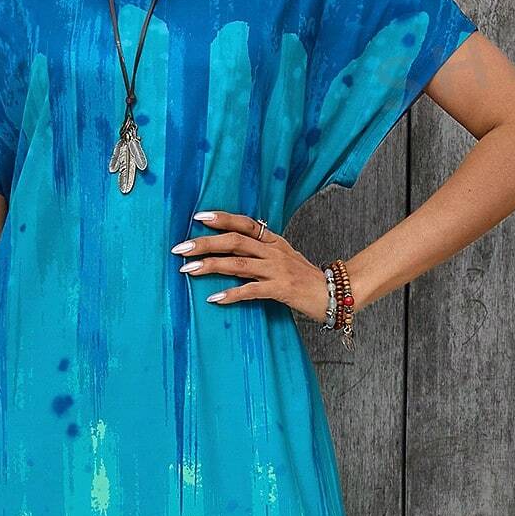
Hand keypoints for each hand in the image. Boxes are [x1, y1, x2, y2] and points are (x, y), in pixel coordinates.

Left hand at [171, 211, 331, 321]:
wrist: (334, 293)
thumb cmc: (305, 278)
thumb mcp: (284, 258)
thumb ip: (260, 252)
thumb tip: (233, 249)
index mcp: (273, 241)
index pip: (245, 223)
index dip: (222, 218)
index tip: (198, 217)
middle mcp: (273, 252)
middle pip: (234, 241)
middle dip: (205, 243)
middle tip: (180, 248)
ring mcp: (277, 270)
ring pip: (238, 264)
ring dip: (210, 266)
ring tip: (187, 270)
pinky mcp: (281, 290)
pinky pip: (252, 290)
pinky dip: (232, 294)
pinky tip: (214, 298)